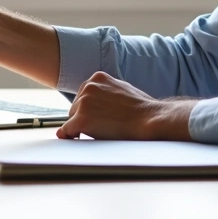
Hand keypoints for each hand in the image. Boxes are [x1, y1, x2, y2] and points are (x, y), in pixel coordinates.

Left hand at [56, 71, 195, 140]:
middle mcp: (87, 86)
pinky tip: (79, 140)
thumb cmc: (142, 109)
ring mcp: (83, 102)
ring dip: (83, 128)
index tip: (101, 118)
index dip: (91, 110)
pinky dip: (70, 137)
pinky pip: (66, 131)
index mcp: (97, 78)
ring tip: (105, 131)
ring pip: (72, 120)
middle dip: (86, 118)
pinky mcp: (81, 119)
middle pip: (76, 107)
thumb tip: (92, 105)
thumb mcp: (122, 90)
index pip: (84, 96)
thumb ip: (105, 93)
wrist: (150, 120)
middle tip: (106, 126)